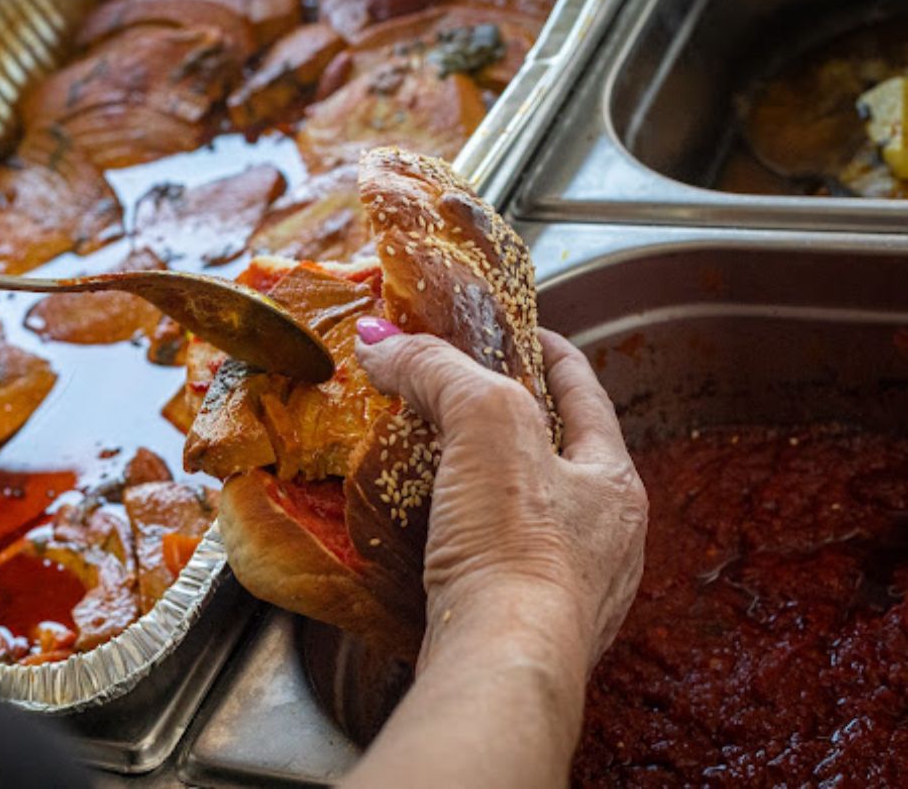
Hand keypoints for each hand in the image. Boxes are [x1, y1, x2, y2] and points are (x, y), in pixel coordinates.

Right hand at [355, 320, 646, 668]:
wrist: (499, 664)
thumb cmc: (514, 544)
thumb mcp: (482, 421)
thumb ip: (437, 369)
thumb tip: (382, 342)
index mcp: (615, 483)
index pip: (586, 395)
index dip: (551, 354)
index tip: (519, 332)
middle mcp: (608, 540)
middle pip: (560, 456)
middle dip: (514, 423)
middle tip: (464, 398)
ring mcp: (573, 592)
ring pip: (533, 517)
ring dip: (491, 486)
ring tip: (441, 464)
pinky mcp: (527, 630)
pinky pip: (501, 568)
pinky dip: (471, 542)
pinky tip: (436, 539)